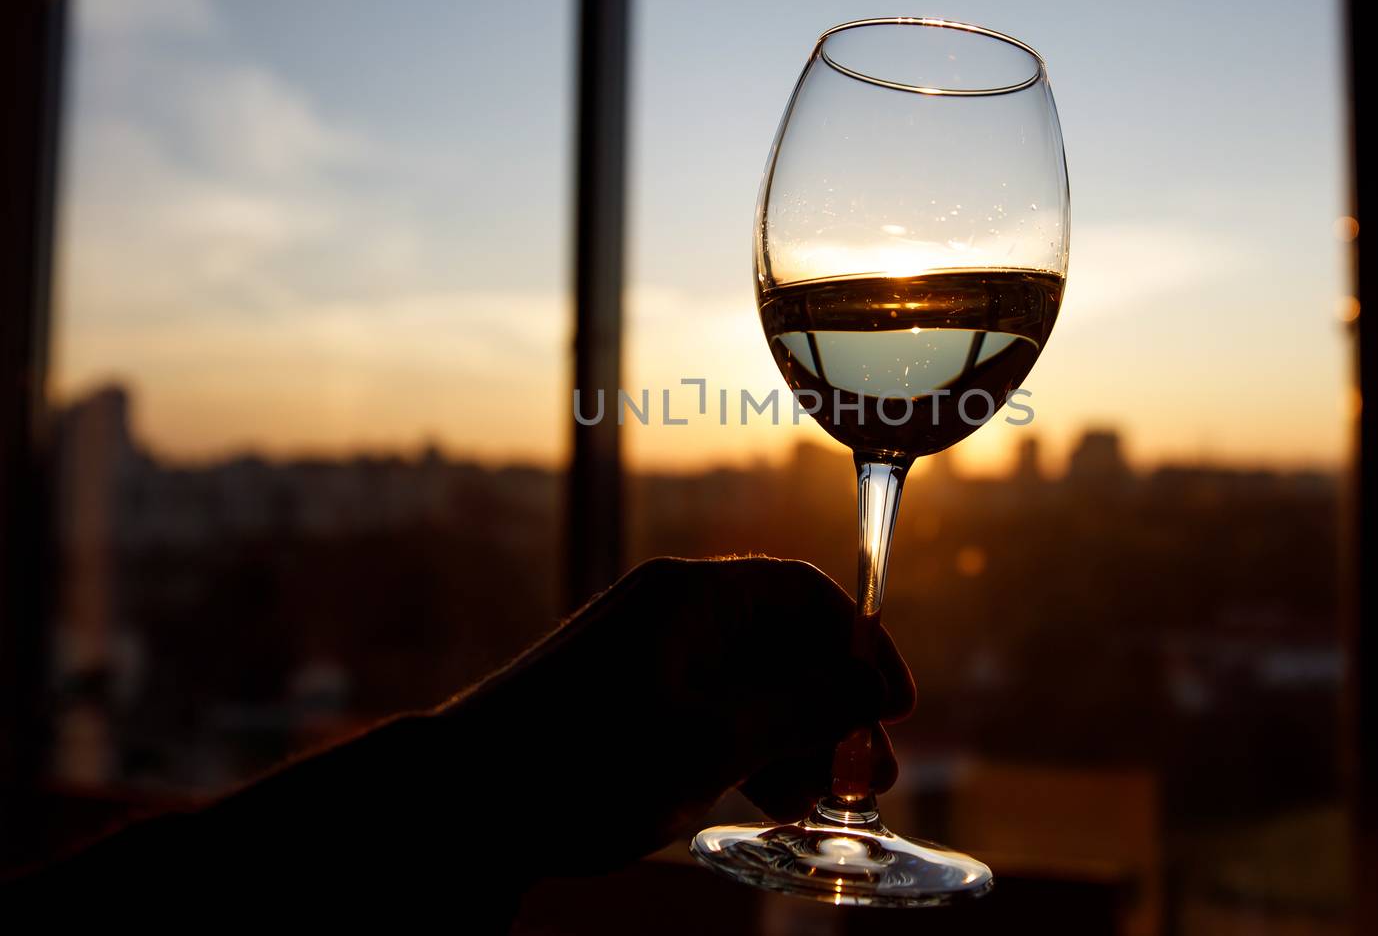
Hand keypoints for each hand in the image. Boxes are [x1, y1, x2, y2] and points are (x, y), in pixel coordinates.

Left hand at [436, 556, 914, 875]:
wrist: (457, 807)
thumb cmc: (580, 764)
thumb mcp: (709, 743)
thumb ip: (800, 709)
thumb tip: (874, 688)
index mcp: (692, 597)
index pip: (804, 593)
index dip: (862, 645)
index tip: (897, 706)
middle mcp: (674, 615)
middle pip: (783, 642)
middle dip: (834, 706)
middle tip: (874, 772)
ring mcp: (649, 659)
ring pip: (750, 685)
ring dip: (797, 737)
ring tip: (829, 800)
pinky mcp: (630, 703)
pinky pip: (713, 711)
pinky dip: (750, 749)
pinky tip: (775, 799)